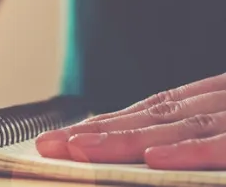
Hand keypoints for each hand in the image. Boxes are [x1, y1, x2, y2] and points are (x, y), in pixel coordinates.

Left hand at [36, 72, 225, 169]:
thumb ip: (199, 133)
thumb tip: (149, 153)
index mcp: (218, 98)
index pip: (154, 110)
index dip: (107, 123)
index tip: (65, 137)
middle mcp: (223, 101)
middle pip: (153, 117)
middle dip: (97, 131)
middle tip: (49, 144)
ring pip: (179, 127)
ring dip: (124, 139)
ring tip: (78, 149)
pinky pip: (223, 144)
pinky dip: (188, 150)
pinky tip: (153, 158)